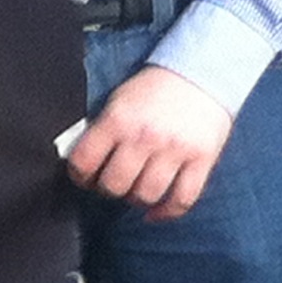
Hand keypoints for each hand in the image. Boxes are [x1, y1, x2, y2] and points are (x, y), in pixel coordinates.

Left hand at [66, 66, 233, 221]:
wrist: (200, 70)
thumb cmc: (153, 89)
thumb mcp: (117, 102)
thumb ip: (102, 131)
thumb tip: (84, 161)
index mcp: (117, 121)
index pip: (84, 162)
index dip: (79, 176)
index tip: (84, 177)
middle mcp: (145, 137)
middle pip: (114, 185)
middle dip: (108, 189)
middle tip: (112, 183)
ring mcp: (175, 150)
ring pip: (146, 195)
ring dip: (136, 199)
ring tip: (135, 190)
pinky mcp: (202, 160)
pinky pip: (182, 199)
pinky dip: (166, 212)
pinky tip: (155, 211)